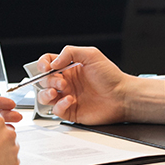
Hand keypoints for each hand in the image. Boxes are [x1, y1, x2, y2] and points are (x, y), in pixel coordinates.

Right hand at [33, 46, 164, 124]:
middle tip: (61, 82)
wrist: (122, 96)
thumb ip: (70, 52)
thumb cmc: (111, 76)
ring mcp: (68, 97)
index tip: (46, 67)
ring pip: (45, 97)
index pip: (48, 63)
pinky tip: (70, 100)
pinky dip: (60, 105)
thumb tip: (53, 62)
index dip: (42, 65)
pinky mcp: (71, 111)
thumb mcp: (91, 55)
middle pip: (44, 80)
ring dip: (46, 93)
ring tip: (58, 91)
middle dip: (48, 80)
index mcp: (69, 68)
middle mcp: (67, 82)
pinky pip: (56, 110)